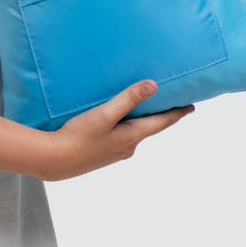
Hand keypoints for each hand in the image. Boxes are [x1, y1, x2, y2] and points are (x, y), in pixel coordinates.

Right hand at [37, 79, 195, 181]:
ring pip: (134, 132)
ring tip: (142, 106)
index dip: (177, 113)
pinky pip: (121, 136)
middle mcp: (128, 146)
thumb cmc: (79, 136)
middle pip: (150, 127)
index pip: (162, 122)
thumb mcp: (104, 114)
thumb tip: (153, 85)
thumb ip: (128, 99)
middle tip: (168, 100)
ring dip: (141, 119)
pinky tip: (115, 120)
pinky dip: (126, 125)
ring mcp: (115, 152)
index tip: (191, 106)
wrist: (54, 160)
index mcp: (132, 136)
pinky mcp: (102, 153)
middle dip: (159, 114)